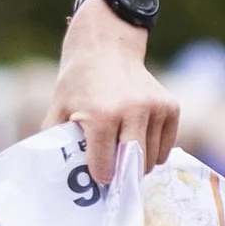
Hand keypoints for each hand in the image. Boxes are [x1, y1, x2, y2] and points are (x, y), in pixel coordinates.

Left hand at [47, 3, 178, 186]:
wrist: (106, 49)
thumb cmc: (78, 83)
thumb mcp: (59, 110)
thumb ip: (57, 142)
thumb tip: (54, 174)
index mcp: (102, 116)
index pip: (106, 168)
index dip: (99, 176)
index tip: (96, 175)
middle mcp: (133, 111)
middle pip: (134, 167)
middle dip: (122, 176)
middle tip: (113, 173)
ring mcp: (155, 108)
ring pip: (152, 160)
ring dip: (138, 164)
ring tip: (123, 154)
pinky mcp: (170, 106)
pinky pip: (166, 146)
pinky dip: (154, 151)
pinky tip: (138, 140)